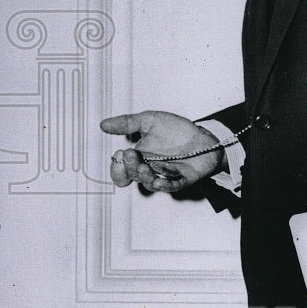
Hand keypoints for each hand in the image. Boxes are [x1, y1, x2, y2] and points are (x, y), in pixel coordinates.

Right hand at [99, 110, 224, 193]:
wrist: (203, 136)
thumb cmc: (176, 131)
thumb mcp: (150, 121)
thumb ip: (128, 123)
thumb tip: (104, 125)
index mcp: (139, 157)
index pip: (121, 170)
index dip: (117, 166)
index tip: (120, 154)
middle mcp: (149, 169)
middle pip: (132, 176)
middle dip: (129, 166)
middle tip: (131, 154)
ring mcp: (165, 175)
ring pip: (149, 183)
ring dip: (144, 176)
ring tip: (143, 166)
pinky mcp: (182, 179)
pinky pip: (172, 187)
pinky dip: (165, 185)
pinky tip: (159, 181)